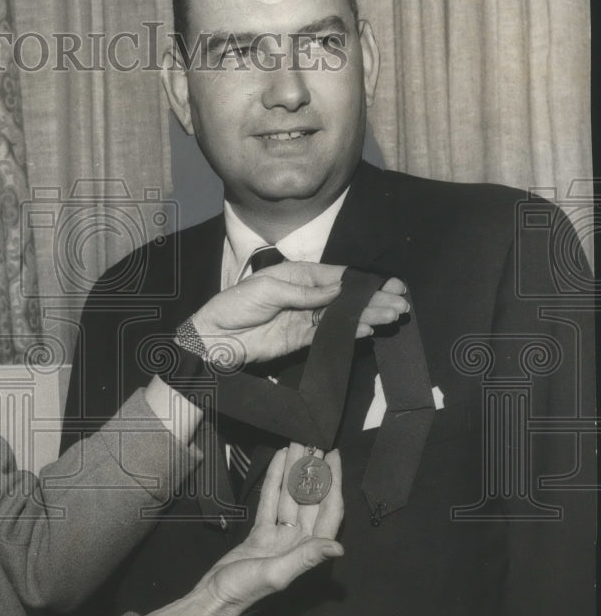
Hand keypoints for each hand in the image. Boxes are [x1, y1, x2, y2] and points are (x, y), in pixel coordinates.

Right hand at [144, 447, 342, 615]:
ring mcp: (281, 536)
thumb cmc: (245, 590)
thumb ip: (306, 557)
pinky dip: (275, 481)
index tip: (333, 458)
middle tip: (313, 443)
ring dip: (294, 471)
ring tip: (297, 445)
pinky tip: (278, 462)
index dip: (334, 483)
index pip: (329, 511)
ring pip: (291, 496)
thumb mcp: (277, 573)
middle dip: (313, 470)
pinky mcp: (262, 534)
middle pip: (311, 499)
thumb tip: (338, 546)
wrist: (215, 596)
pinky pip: (271, 502)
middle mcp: (299, 542)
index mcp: (308, 551)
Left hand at [188, 261, 407, 365]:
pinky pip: (329, 334)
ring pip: (342, 316)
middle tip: (400, 304)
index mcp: (299, 276)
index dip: (363, 281)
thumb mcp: (268, 290)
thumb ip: (304, 292)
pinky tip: (367, 329)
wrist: (214, 337)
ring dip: (367, 316)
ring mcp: (305, 318)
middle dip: (373, 299)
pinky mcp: (300, 339)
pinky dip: (348, 332)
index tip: (390, 284)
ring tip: (391, 316)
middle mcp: (306, 296)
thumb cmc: (236, 304)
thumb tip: (337, 289)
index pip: (338, 276)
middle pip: (346, 297)